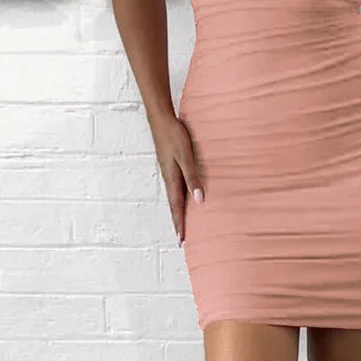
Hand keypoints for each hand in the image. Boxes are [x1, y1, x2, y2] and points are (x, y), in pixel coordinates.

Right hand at [150, 112, 202, 244]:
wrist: (161, 119)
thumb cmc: (175, 136)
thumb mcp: (186, 156)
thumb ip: (192, 177)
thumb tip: (199, 200)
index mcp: (172, 179)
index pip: (177, 207)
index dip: (180, 224)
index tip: (182, 240)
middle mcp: (169, 178)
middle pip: (174, 206)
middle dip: (178, 223)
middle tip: (181, 239)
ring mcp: (168, 172)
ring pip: (173, 198)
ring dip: (177, 212)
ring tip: (181, 225)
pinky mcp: (170, 166)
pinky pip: (174, 188)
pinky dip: (178, 199)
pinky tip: (182, 199)